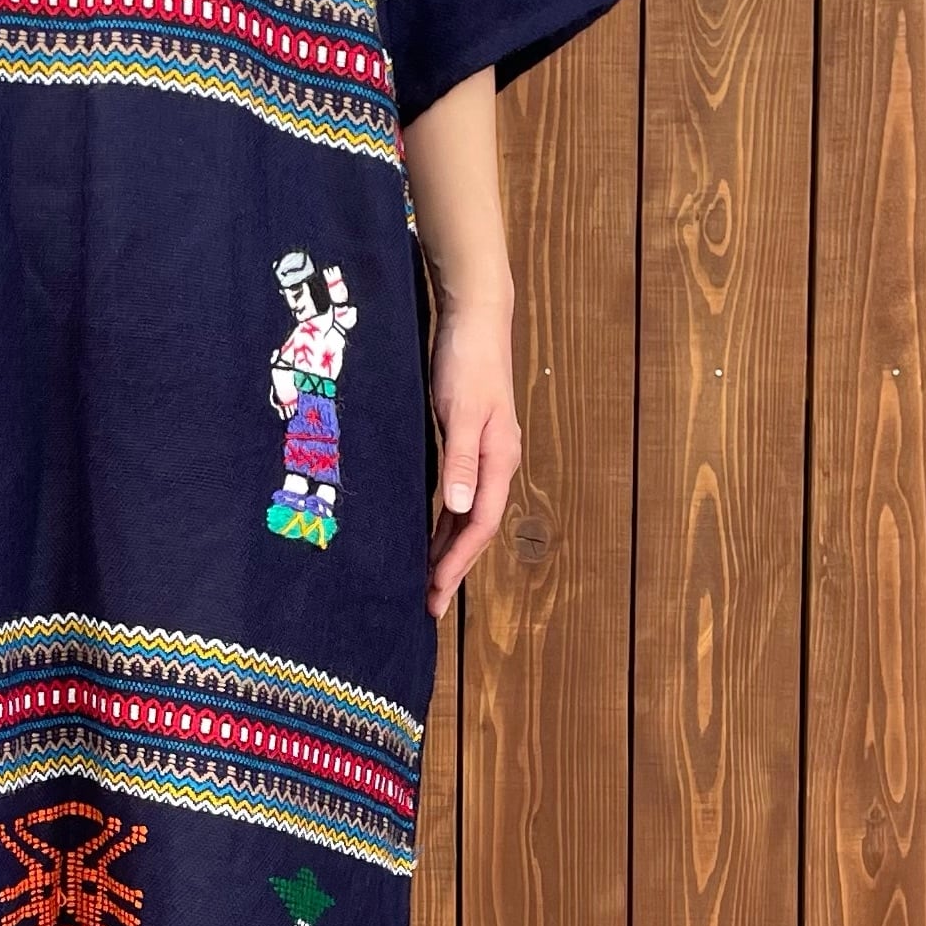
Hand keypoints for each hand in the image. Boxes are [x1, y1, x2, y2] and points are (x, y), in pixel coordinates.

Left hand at [426, 295, 520, 617]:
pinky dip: (444, 522)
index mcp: (499, 461)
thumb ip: (461, 459)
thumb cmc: (468, 363)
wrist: (475, 321)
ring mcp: (484, 456)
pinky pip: (458, 496)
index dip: (457, 562)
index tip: (435, 592)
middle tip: (429, 605)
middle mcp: (496, 465)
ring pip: (467, 515)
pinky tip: (428, 535)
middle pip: (476, 529)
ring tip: (426, 582)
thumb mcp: (464, 411)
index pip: (479, 525)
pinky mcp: (468, 445)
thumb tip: (459, 507)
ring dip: (449, 549)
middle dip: (454, 567)